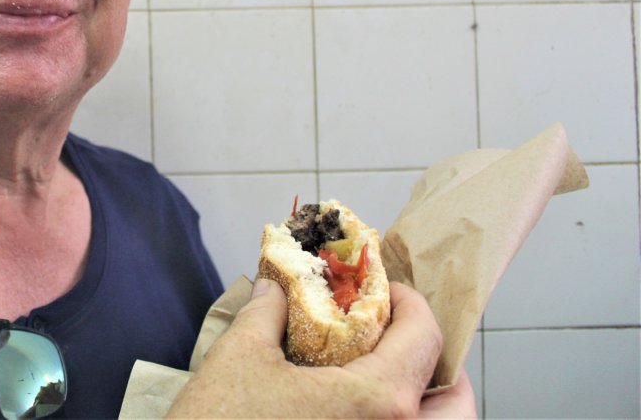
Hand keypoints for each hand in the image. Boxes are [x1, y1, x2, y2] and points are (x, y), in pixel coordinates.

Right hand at [167, 279, 476, 418]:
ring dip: (425, 408)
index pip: (425, 338)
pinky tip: (352, 415)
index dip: (409, 302)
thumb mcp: (239, 356)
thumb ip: (266, 313)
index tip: (384, 289)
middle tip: (399, 345)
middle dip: (439, 371)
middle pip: (458, 406)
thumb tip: (275, 289)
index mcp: (378, 402)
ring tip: (381, 385)